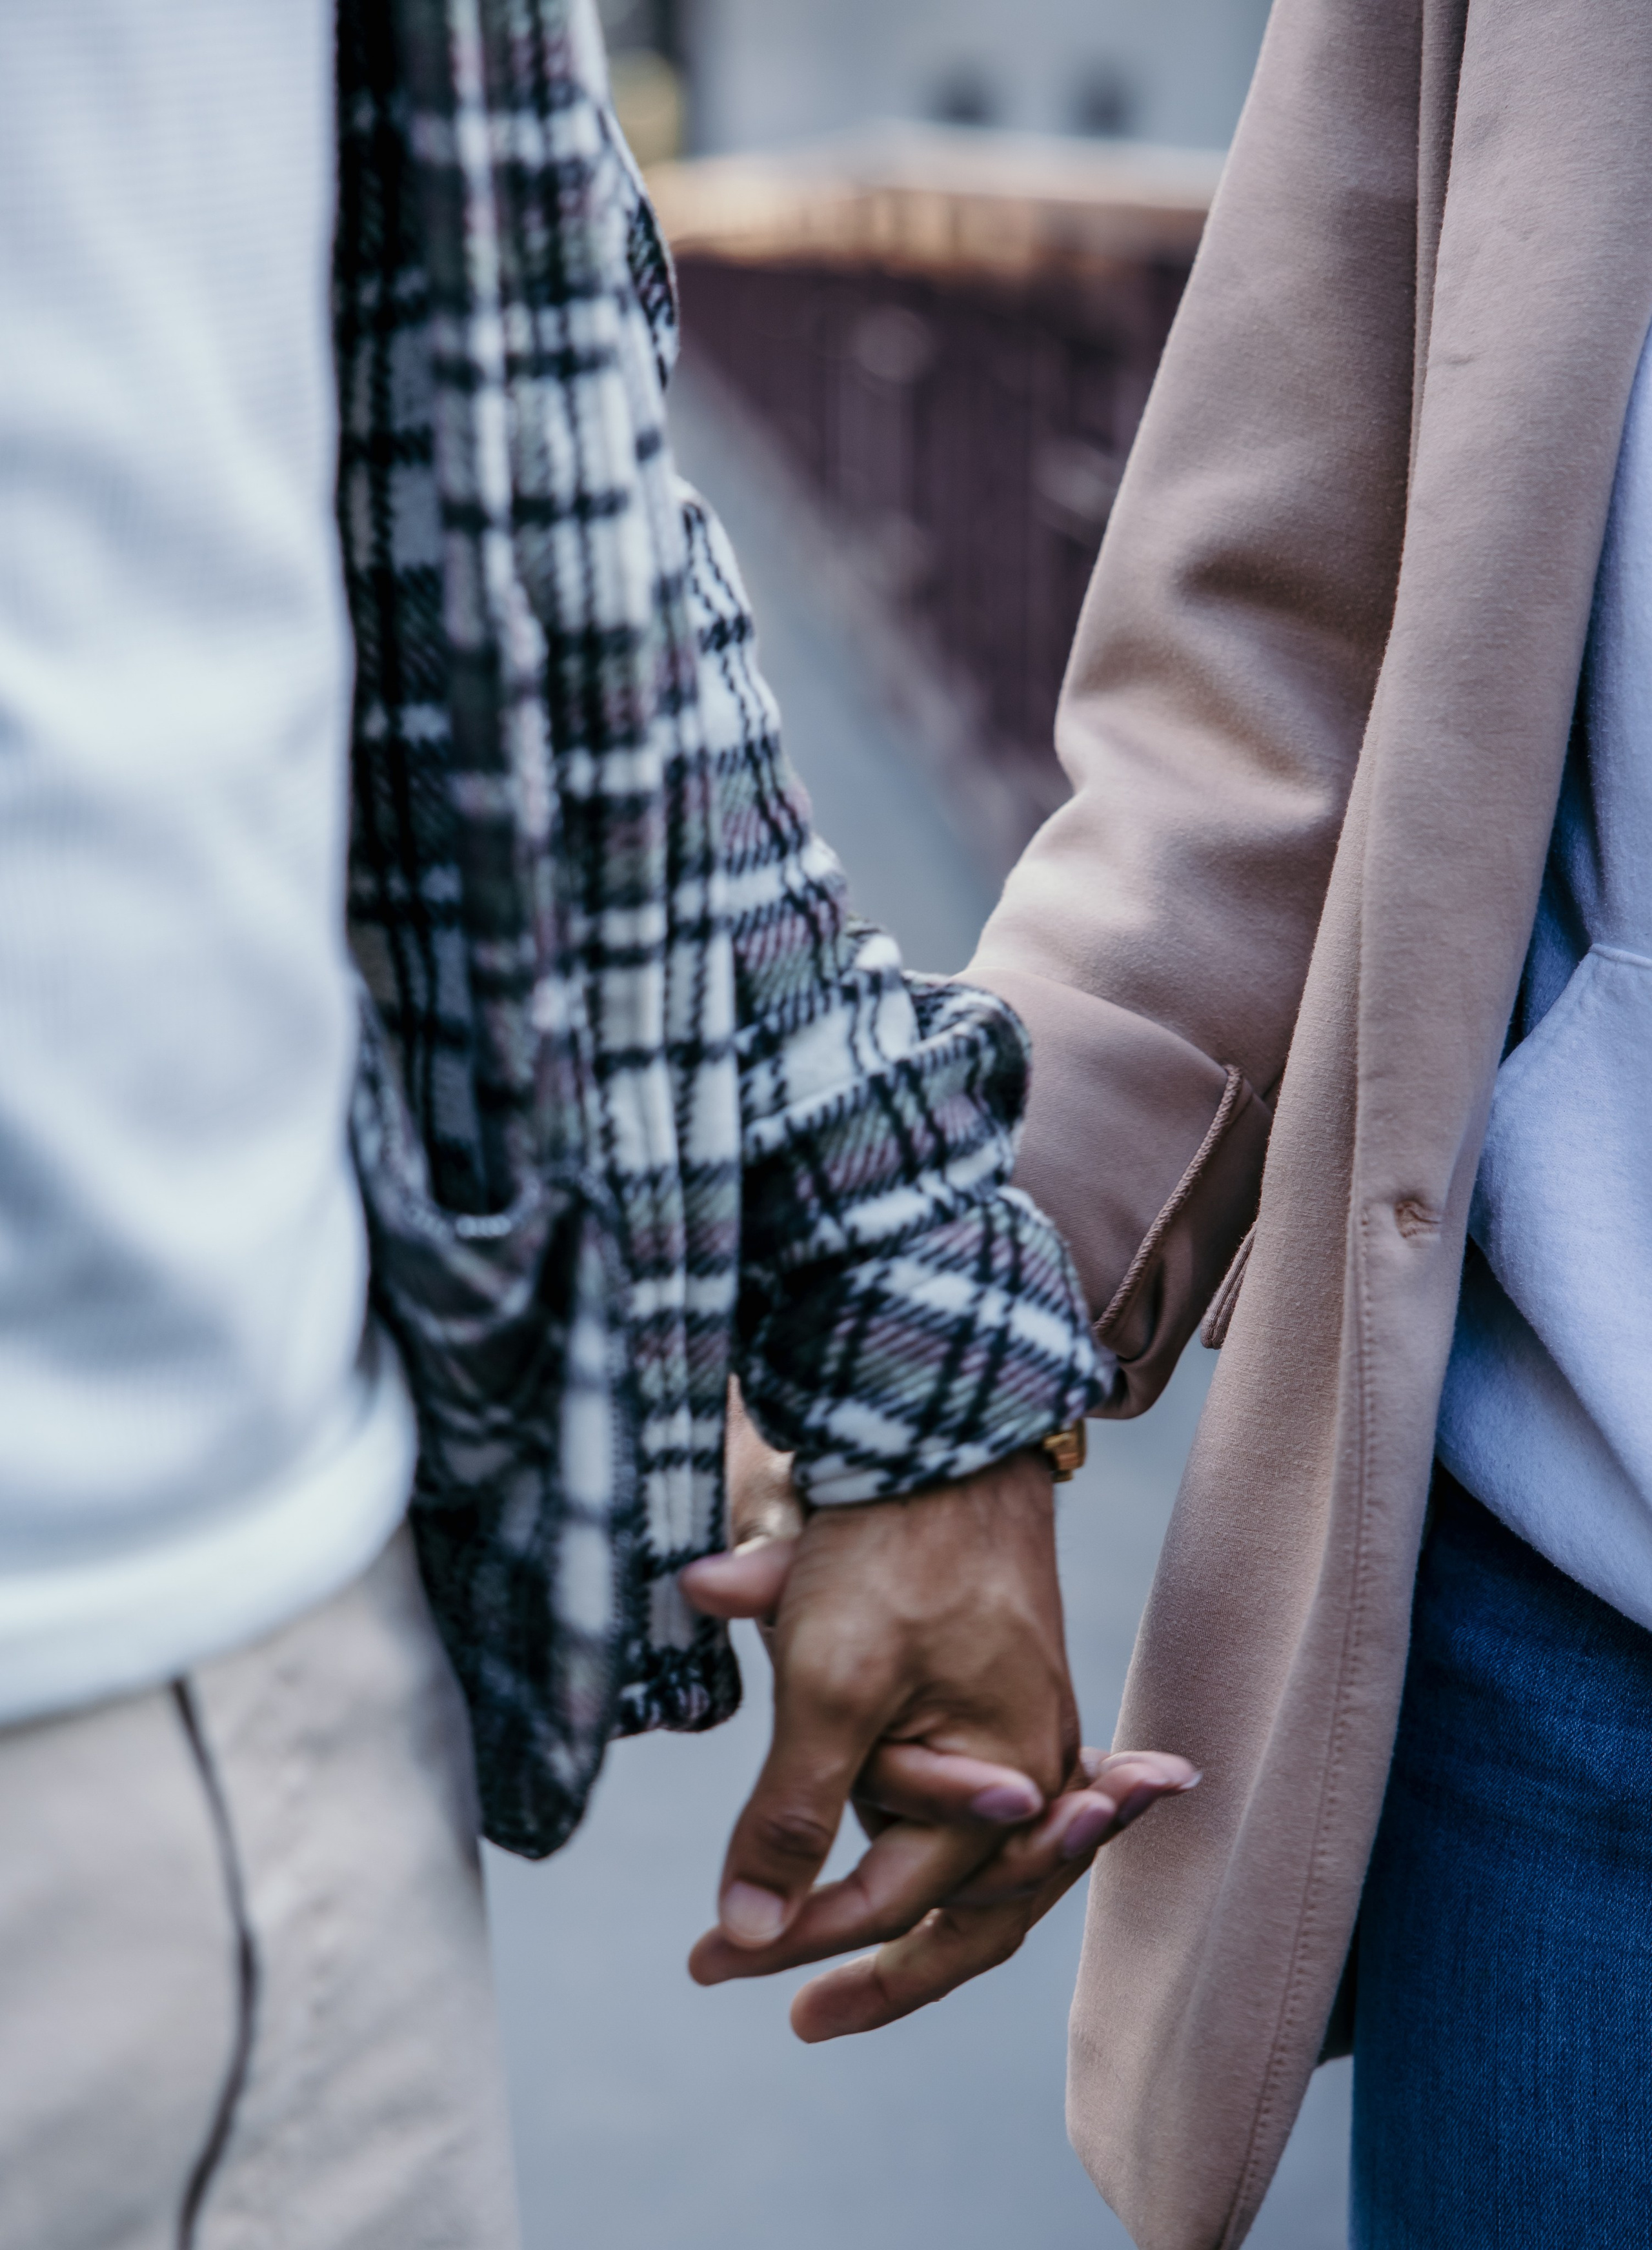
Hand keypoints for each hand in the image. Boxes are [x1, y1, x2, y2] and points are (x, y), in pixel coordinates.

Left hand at [679, 1390, 1198, 2038]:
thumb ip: (794, 1813)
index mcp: (1011, 1779)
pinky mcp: (990, 1701)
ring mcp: (1021, 1736)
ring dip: (913, 1929)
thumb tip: (750, 1931)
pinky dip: (936, 1855)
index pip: (893, 1901)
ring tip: (842, 1992)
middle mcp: (1035, 1771)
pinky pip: (965, 1813)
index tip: (707, 1960)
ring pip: (971, 1875)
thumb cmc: (891, 1552)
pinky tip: (901, 1880)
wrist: (939, 1429)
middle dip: (877, 1973)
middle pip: (962, 1920)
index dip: (793, 1937)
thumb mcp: (827, 1685)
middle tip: (799, 2022)